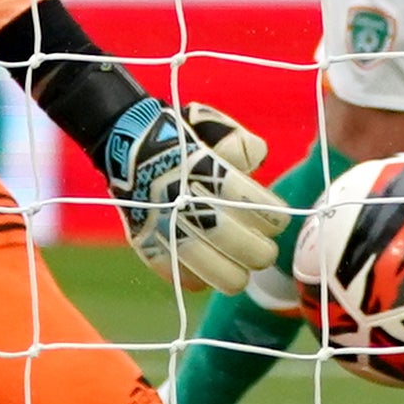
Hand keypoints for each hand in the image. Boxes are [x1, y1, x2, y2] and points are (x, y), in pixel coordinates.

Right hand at [96, 98, 289, 294]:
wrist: (125, 142)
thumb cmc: (180, 135)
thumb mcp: (213, 125)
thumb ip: (242, 144)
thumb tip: (259, 161)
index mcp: (204, 168)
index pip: (250, 203)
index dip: (272, 218)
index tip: (278, 223)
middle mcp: (183, 197)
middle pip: (231, 239)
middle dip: (257, 252)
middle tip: (266, 253)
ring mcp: (162, 223)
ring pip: (206, 264)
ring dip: (232, 275)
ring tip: (243, 274)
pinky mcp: (145, 241)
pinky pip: (174, 273)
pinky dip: (196, 279)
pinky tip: (209, 273)